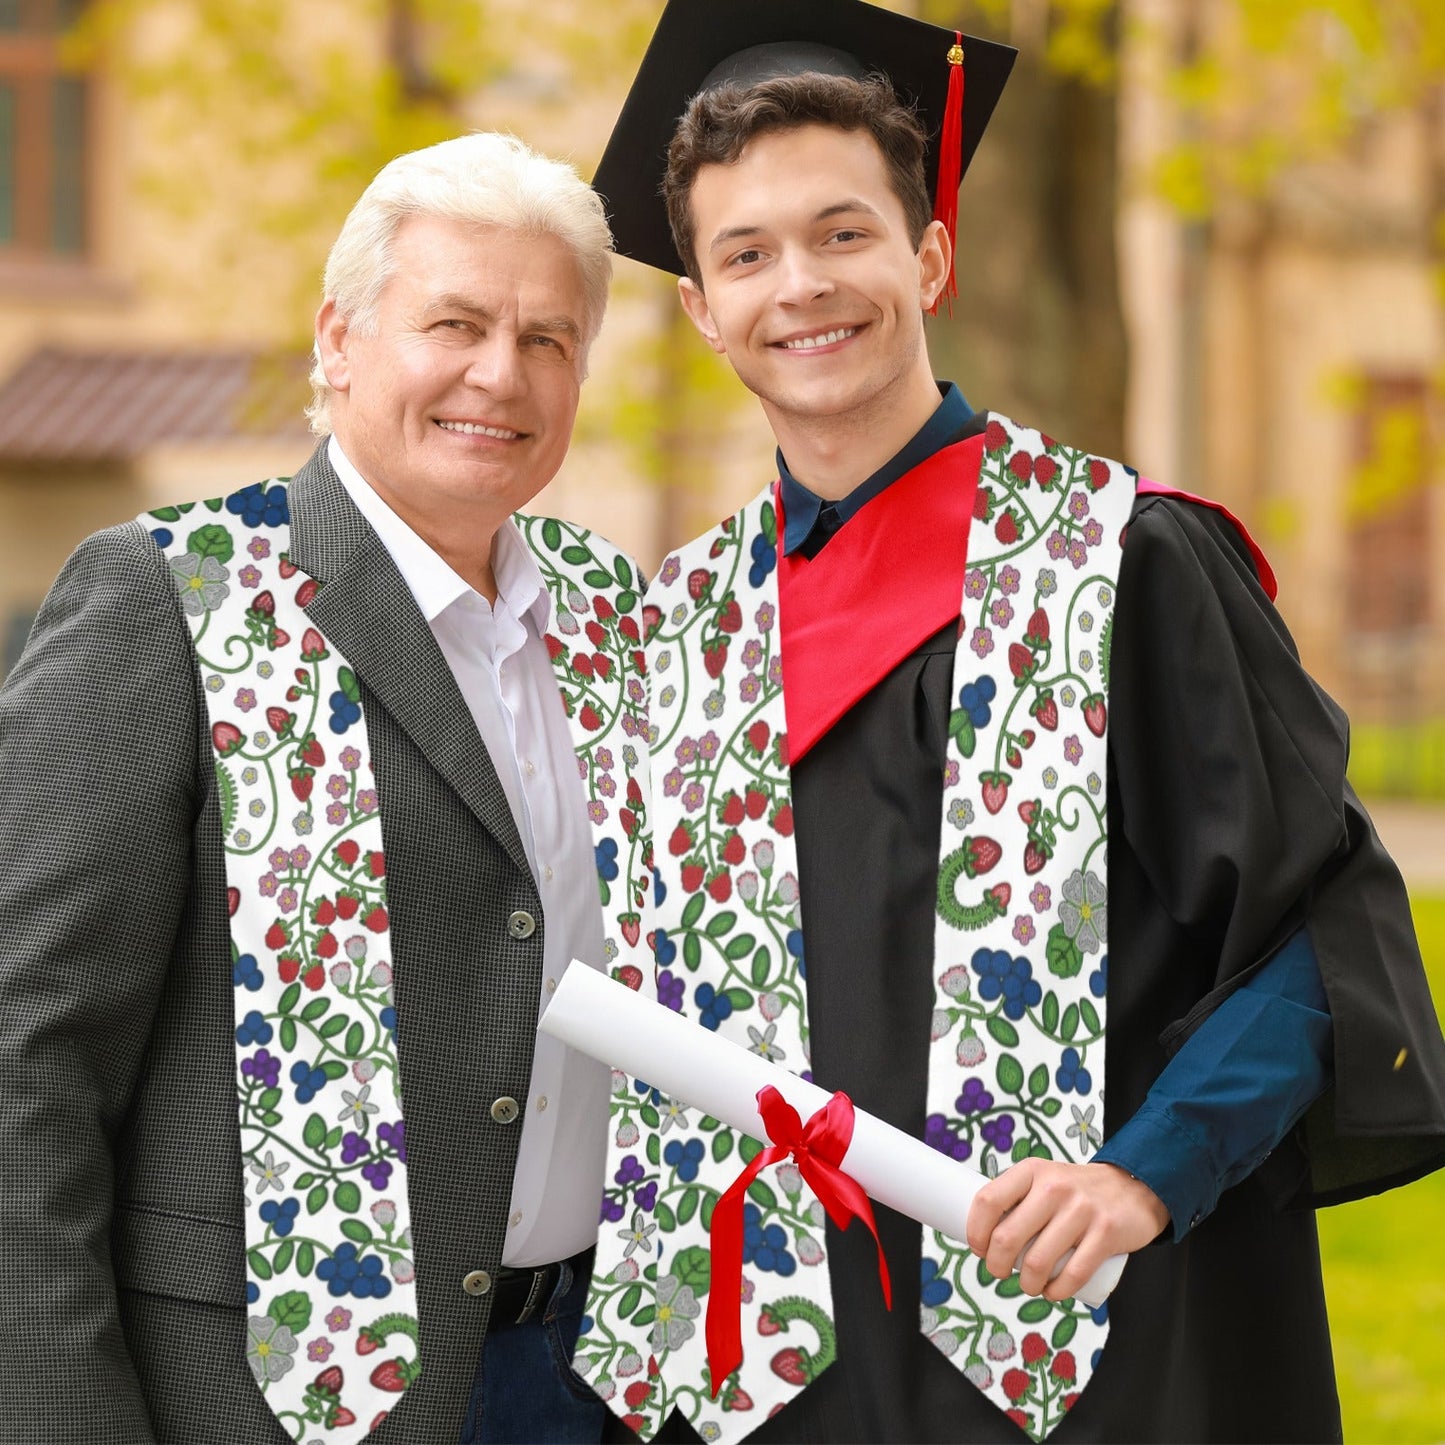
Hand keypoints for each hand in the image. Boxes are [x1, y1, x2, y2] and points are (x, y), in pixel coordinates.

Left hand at [965, 1159, 1169, 1301]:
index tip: (978, 1248)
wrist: (1132, 1188)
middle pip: (1007, 1237)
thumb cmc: (1076, 1191)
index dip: (975, 1231)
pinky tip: (1052, 1292)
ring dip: (1026, 1284)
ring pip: (1037, 1262)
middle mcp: (1053, 1186)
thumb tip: (983, 1234)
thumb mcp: (1044, 1179)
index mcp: (1031, 1171)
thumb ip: (1018, 1199)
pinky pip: (1072, 1275)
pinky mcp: (1105, 1233)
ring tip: (1029, 1285)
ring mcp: (1081, 1210)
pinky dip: (1056, 1292)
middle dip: (995, 1266)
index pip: (988, 1200)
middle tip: (999, 1272)